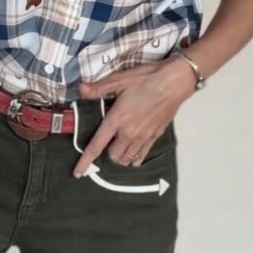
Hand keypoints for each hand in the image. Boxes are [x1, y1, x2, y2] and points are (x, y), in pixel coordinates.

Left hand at [71, 59, 192, 177]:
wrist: (174, 82)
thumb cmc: (147, 79)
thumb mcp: (119, 80)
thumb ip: (98, 88)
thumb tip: (80, 89)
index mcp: (116, 120)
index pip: (97, 146)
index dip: (85, 161)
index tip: (77, 173)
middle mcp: (129, 133)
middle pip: (113, 155)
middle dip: (105, 155)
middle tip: (103, 147)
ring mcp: (144, 136)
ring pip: (128, 158)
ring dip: (120, 158)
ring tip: (116, 153)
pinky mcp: (156, 135)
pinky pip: (142, 154)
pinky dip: (135, 159)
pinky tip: (133, 158)